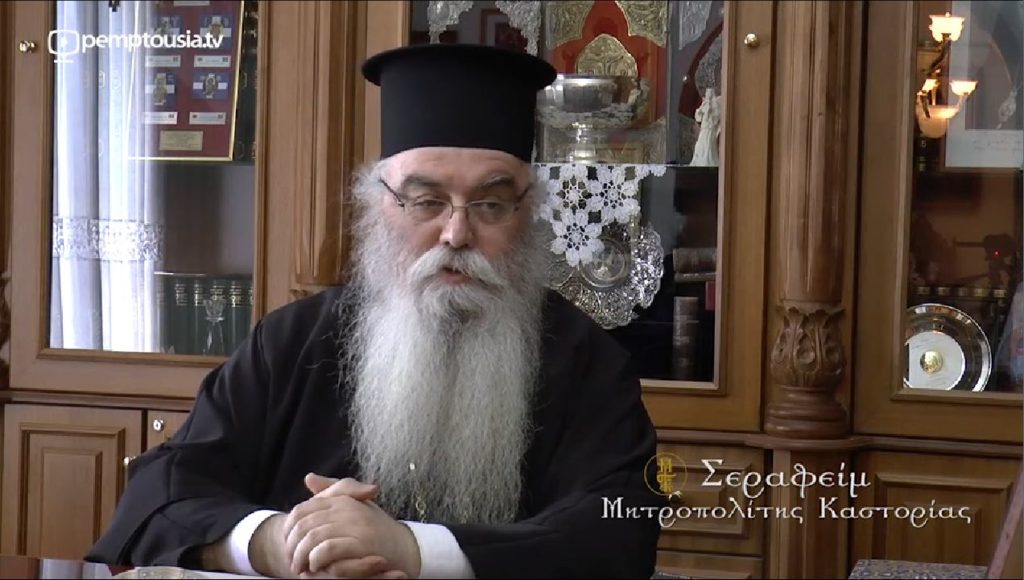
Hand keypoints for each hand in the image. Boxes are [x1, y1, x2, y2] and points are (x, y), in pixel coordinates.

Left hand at [283, 473, 420, 578]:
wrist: (405, 548)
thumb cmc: (378, 529)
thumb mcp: (355, 506)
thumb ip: (333, 493)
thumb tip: (309, 478)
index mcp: (343, 499)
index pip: (303, 509)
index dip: (290, 529)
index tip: (289, 544)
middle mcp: (348, 507)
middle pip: (304, 524)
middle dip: (293, 545)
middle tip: (292, 560)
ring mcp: (356, 524)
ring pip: (313, 537)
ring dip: (303, 555)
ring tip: (301, 567)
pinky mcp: (362, 542)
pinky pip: (328, 548)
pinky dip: (318, 559)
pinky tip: (317, 566)